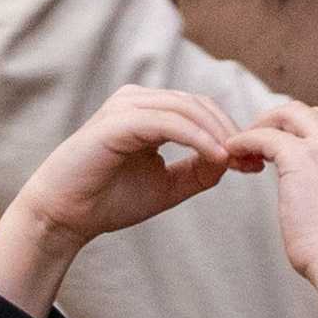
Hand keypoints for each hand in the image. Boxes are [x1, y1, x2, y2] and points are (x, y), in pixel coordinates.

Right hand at [0, 83, 247, 317]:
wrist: (64, 216)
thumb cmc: (108, 200)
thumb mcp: (166, 186)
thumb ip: (197, 171)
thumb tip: (230, 159)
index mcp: (148, 112)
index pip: (200, 110)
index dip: (231, 133)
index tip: (253, 164)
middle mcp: (137, 101)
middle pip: (199, 104)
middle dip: (230, 132)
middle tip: (252, 161)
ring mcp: (126, 107)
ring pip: (186, 108)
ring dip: (217, 134)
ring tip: (235, 161)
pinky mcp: (117, 121)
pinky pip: (168, 122)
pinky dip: (196, 138)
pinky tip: (215, 157)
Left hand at [229, 104, 317, 317]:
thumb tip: (313, 190)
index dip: (305, 136)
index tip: (283, 150)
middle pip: (313, 114)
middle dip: (283, 123)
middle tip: (259, 141)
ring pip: (290, 114)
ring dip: (264, 126)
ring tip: (243, 146)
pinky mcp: (302, 157)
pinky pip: (265, 136)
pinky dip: (245, 140)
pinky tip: (232, 152)